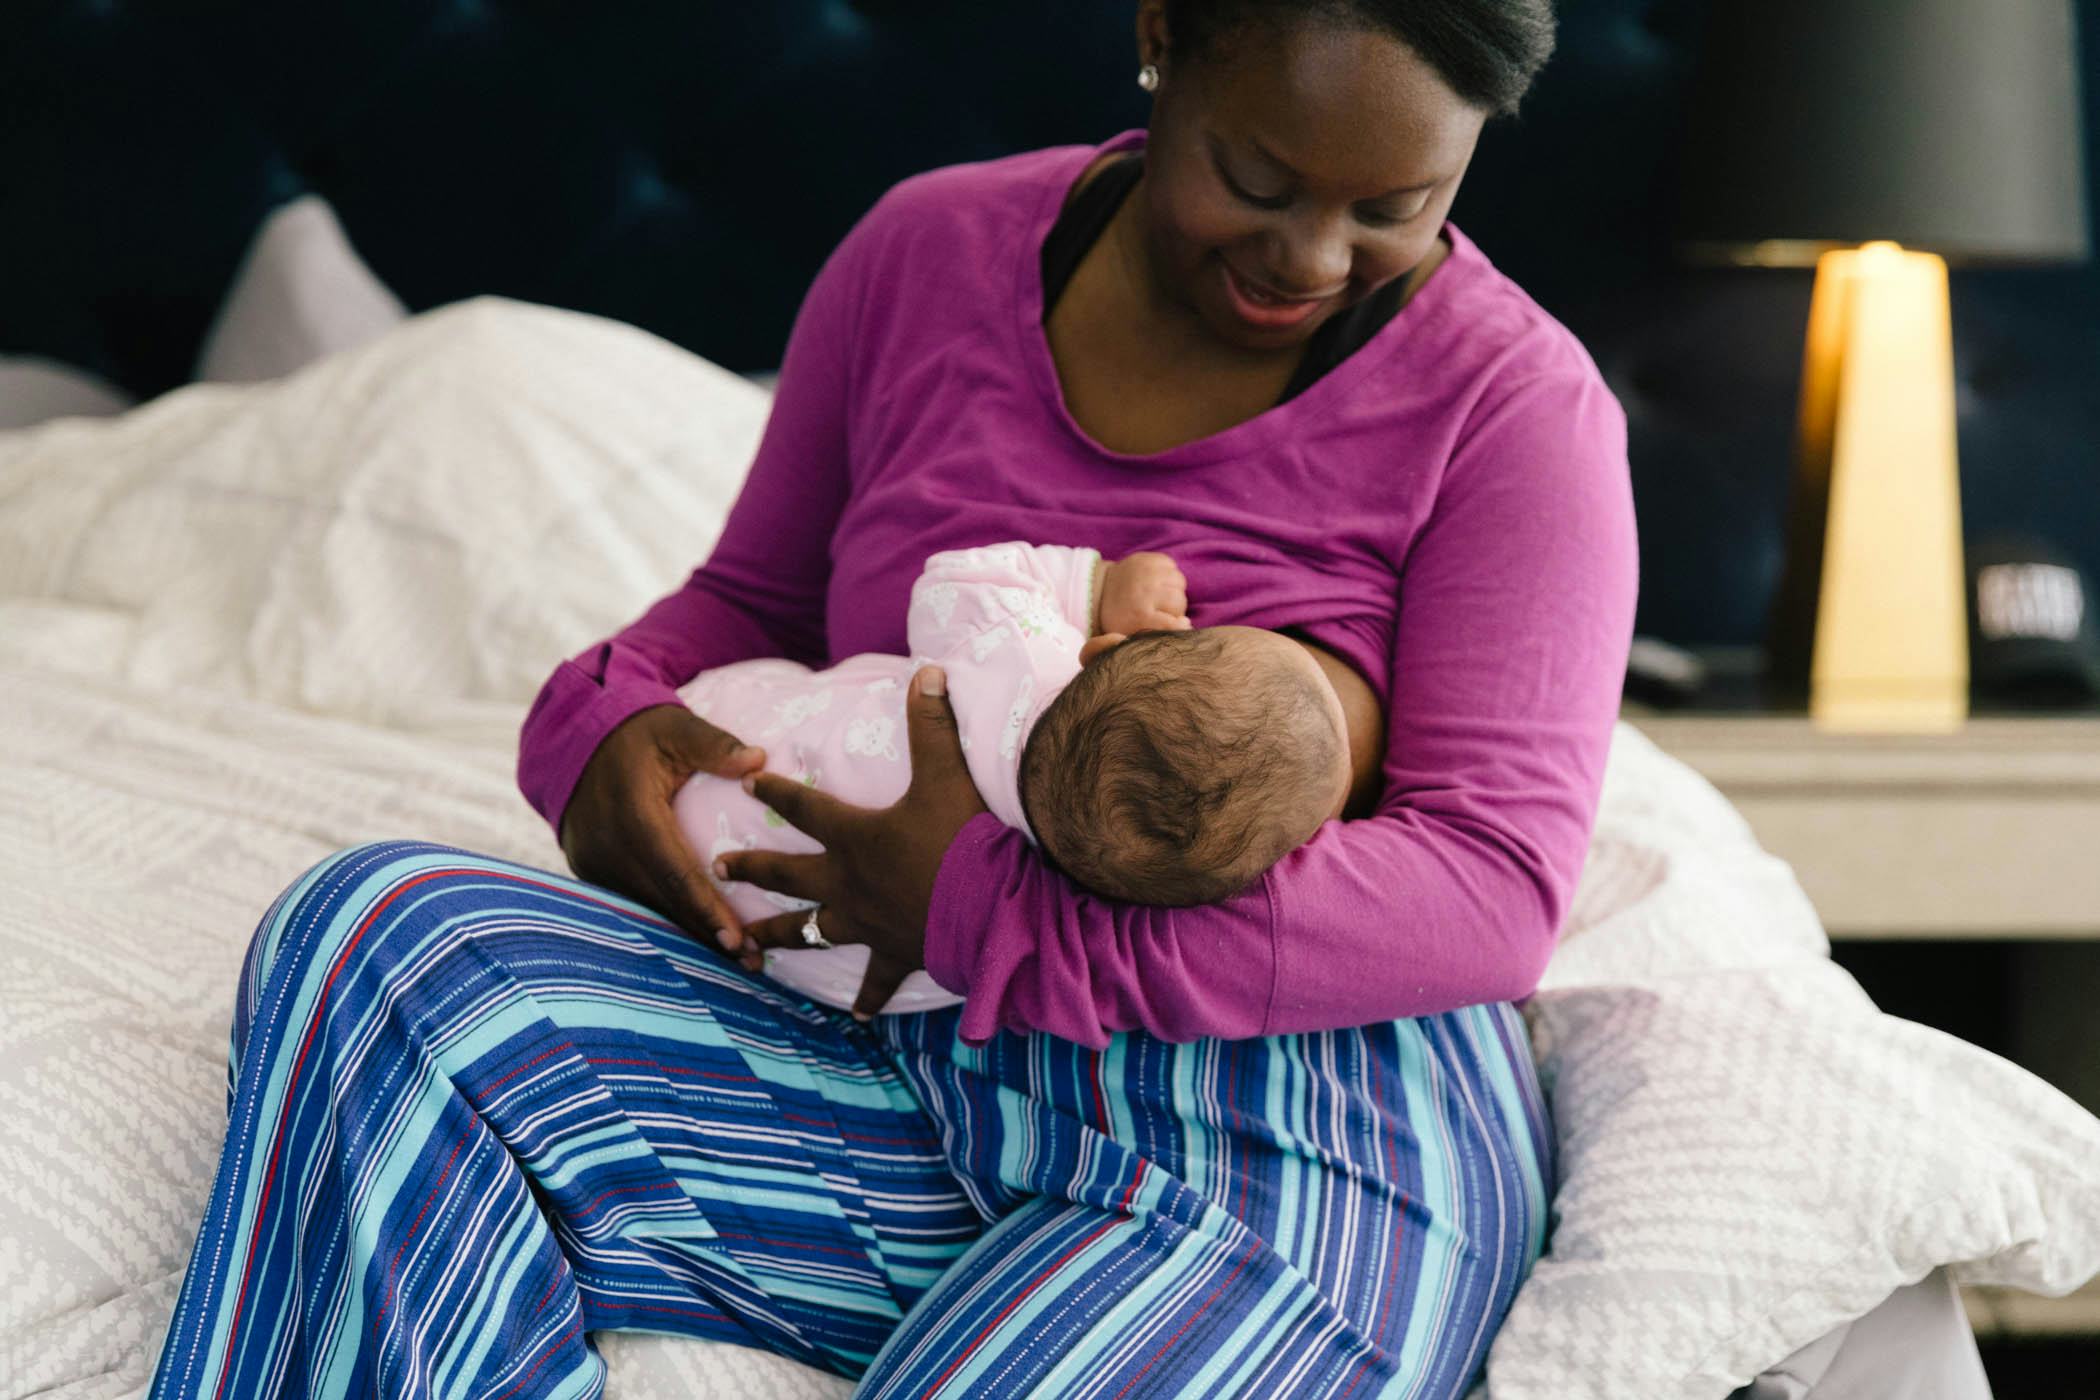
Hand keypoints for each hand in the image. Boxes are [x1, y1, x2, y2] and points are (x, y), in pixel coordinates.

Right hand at [558, 705, 767, 948]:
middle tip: (753, 962)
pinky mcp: (589, 871)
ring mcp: (593, 863)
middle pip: (664, 902)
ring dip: (688, 934)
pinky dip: (665, 918)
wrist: (576, 740)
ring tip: (735, 959)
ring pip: (647, 908)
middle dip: (707, 936)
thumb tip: (758, 762)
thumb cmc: (637, 733)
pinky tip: (697, 935)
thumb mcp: (676, 727)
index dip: (707, 910)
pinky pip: (632, 901)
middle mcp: (608, 848)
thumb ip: (715, 745)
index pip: (675, 873)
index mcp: (633, 815)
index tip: (738, 940)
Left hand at [713, 666, 986, 1019]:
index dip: (776, 791)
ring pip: (809, 932)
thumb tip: (926, 670)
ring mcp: (867, 923)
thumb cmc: (965, 840)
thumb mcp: (946, 773)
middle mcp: (848, 883)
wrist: (993, 909)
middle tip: (717, 866)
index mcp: (855, 836)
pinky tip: (854, 1017)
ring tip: (747, 947)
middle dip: (750, 868)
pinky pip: (875, 980)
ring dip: (777, 936)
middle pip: (787, 874)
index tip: (748, 782)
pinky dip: (865, 998)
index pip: (804, 807)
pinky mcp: (895, 953)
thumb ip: (931, 722)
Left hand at [1099, 551, 1189, 635]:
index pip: (1174, 623)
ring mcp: (1146, 572)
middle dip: (1176, 608)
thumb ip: (1160, 634)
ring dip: (1174, 590)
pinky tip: (1158, 582)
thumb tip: (1186, 623)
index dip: (1179, 626)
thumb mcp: (1133, 635)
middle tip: (1164, 609)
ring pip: (1179, 582)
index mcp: (1140, 615)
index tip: (1178, 625)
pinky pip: (1172, 566)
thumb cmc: (1121, 618)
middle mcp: (1145, 592)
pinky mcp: (1147, 558)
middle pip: (1179, 601)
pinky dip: (1169, 574)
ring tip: (1161, 595)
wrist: (1100, 590)